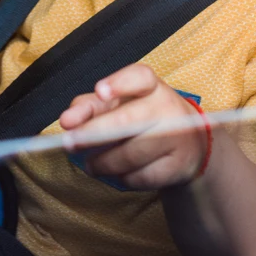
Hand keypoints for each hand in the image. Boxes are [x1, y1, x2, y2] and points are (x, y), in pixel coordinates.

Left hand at [58, 63, 206, 189]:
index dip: (119, 83)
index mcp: (151, 86)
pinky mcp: (177, 167)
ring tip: (91, 164)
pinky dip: (122, 177)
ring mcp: (176, 138)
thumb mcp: (117, 104)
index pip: (139, 77)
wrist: (187, 146)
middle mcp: (167, 107)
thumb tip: (68, 120)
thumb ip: (89, 106)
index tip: (100, 92)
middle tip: (69, 142)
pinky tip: (118, 172)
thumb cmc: (141, 119)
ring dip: (103, 162)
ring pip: (131, 154)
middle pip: (129, 120)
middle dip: (94, 132)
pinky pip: (141, 177)